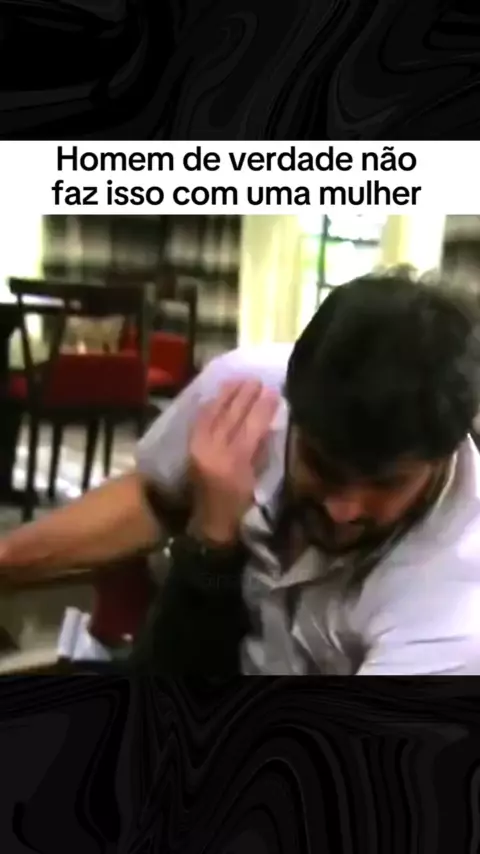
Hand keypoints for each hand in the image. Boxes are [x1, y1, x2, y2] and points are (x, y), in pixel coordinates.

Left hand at [188, 380, 278, 544]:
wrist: (205, 520)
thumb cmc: (237, 505)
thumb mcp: (256, 480)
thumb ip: (260, 451)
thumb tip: (267, 423)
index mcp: (236, 461)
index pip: (252, 426)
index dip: (263, 408)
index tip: (274, 392)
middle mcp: (215, 450)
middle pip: (232, 415)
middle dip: (245, 395)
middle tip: (257, 380)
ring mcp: (199, 445)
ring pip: (214, 412)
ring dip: (228, 394)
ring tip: (240, 380)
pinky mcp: (190, 445)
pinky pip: (201, 418)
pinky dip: (211, 404)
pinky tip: (220, 393)